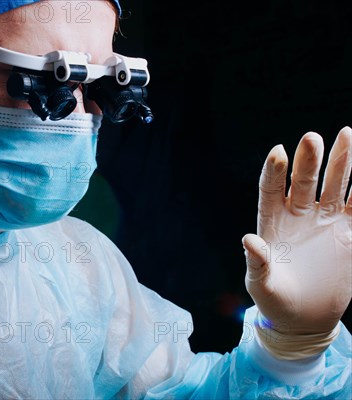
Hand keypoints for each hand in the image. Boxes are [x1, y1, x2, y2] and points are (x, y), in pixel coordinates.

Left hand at [242, 127, 351, 357]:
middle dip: (308, 160)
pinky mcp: (347, 234)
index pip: (270, 190)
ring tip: (348, 134)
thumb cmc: (273, 300)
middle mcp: (298, 216)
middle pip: (303, 181)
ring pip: (334, 186)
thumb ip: (257, 262)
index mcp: (271, 223)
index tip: (278, 152)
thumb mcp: (261, 285)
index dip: (274, 172)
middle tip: (312, 138)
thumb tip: (247, 240)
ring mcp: (324, 222)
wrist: (303, 319)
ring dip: (341, 163)